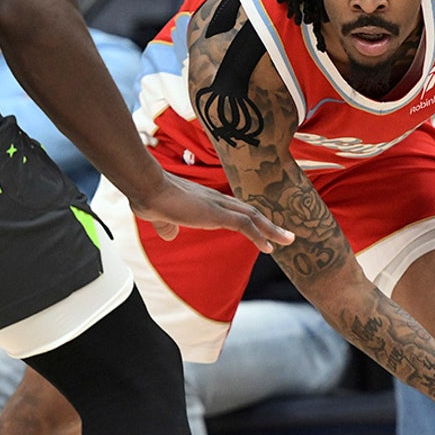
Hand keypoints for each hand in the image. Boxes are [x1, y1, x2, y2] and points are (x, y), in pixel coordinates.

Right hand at [129, 173, 293, 253]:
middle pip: (249, 210)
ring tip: (288, 240)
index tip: (262, 230)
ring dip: (272, 229)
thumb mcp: (158, 216)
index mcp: (204, 200)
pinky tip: (269, 247)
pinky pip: (244, 224)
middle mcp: (215, 200)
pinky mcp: (215, 213)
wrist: (146, 187)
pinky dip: (259, 235)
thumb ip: (166, 225)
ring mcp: (217, 205)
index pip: (233, 208)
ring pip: (252, 216)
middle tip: (286, 235)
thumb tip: (170, 233)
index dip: (249, 219)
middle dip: (269, 223)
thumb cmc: (148, 197)